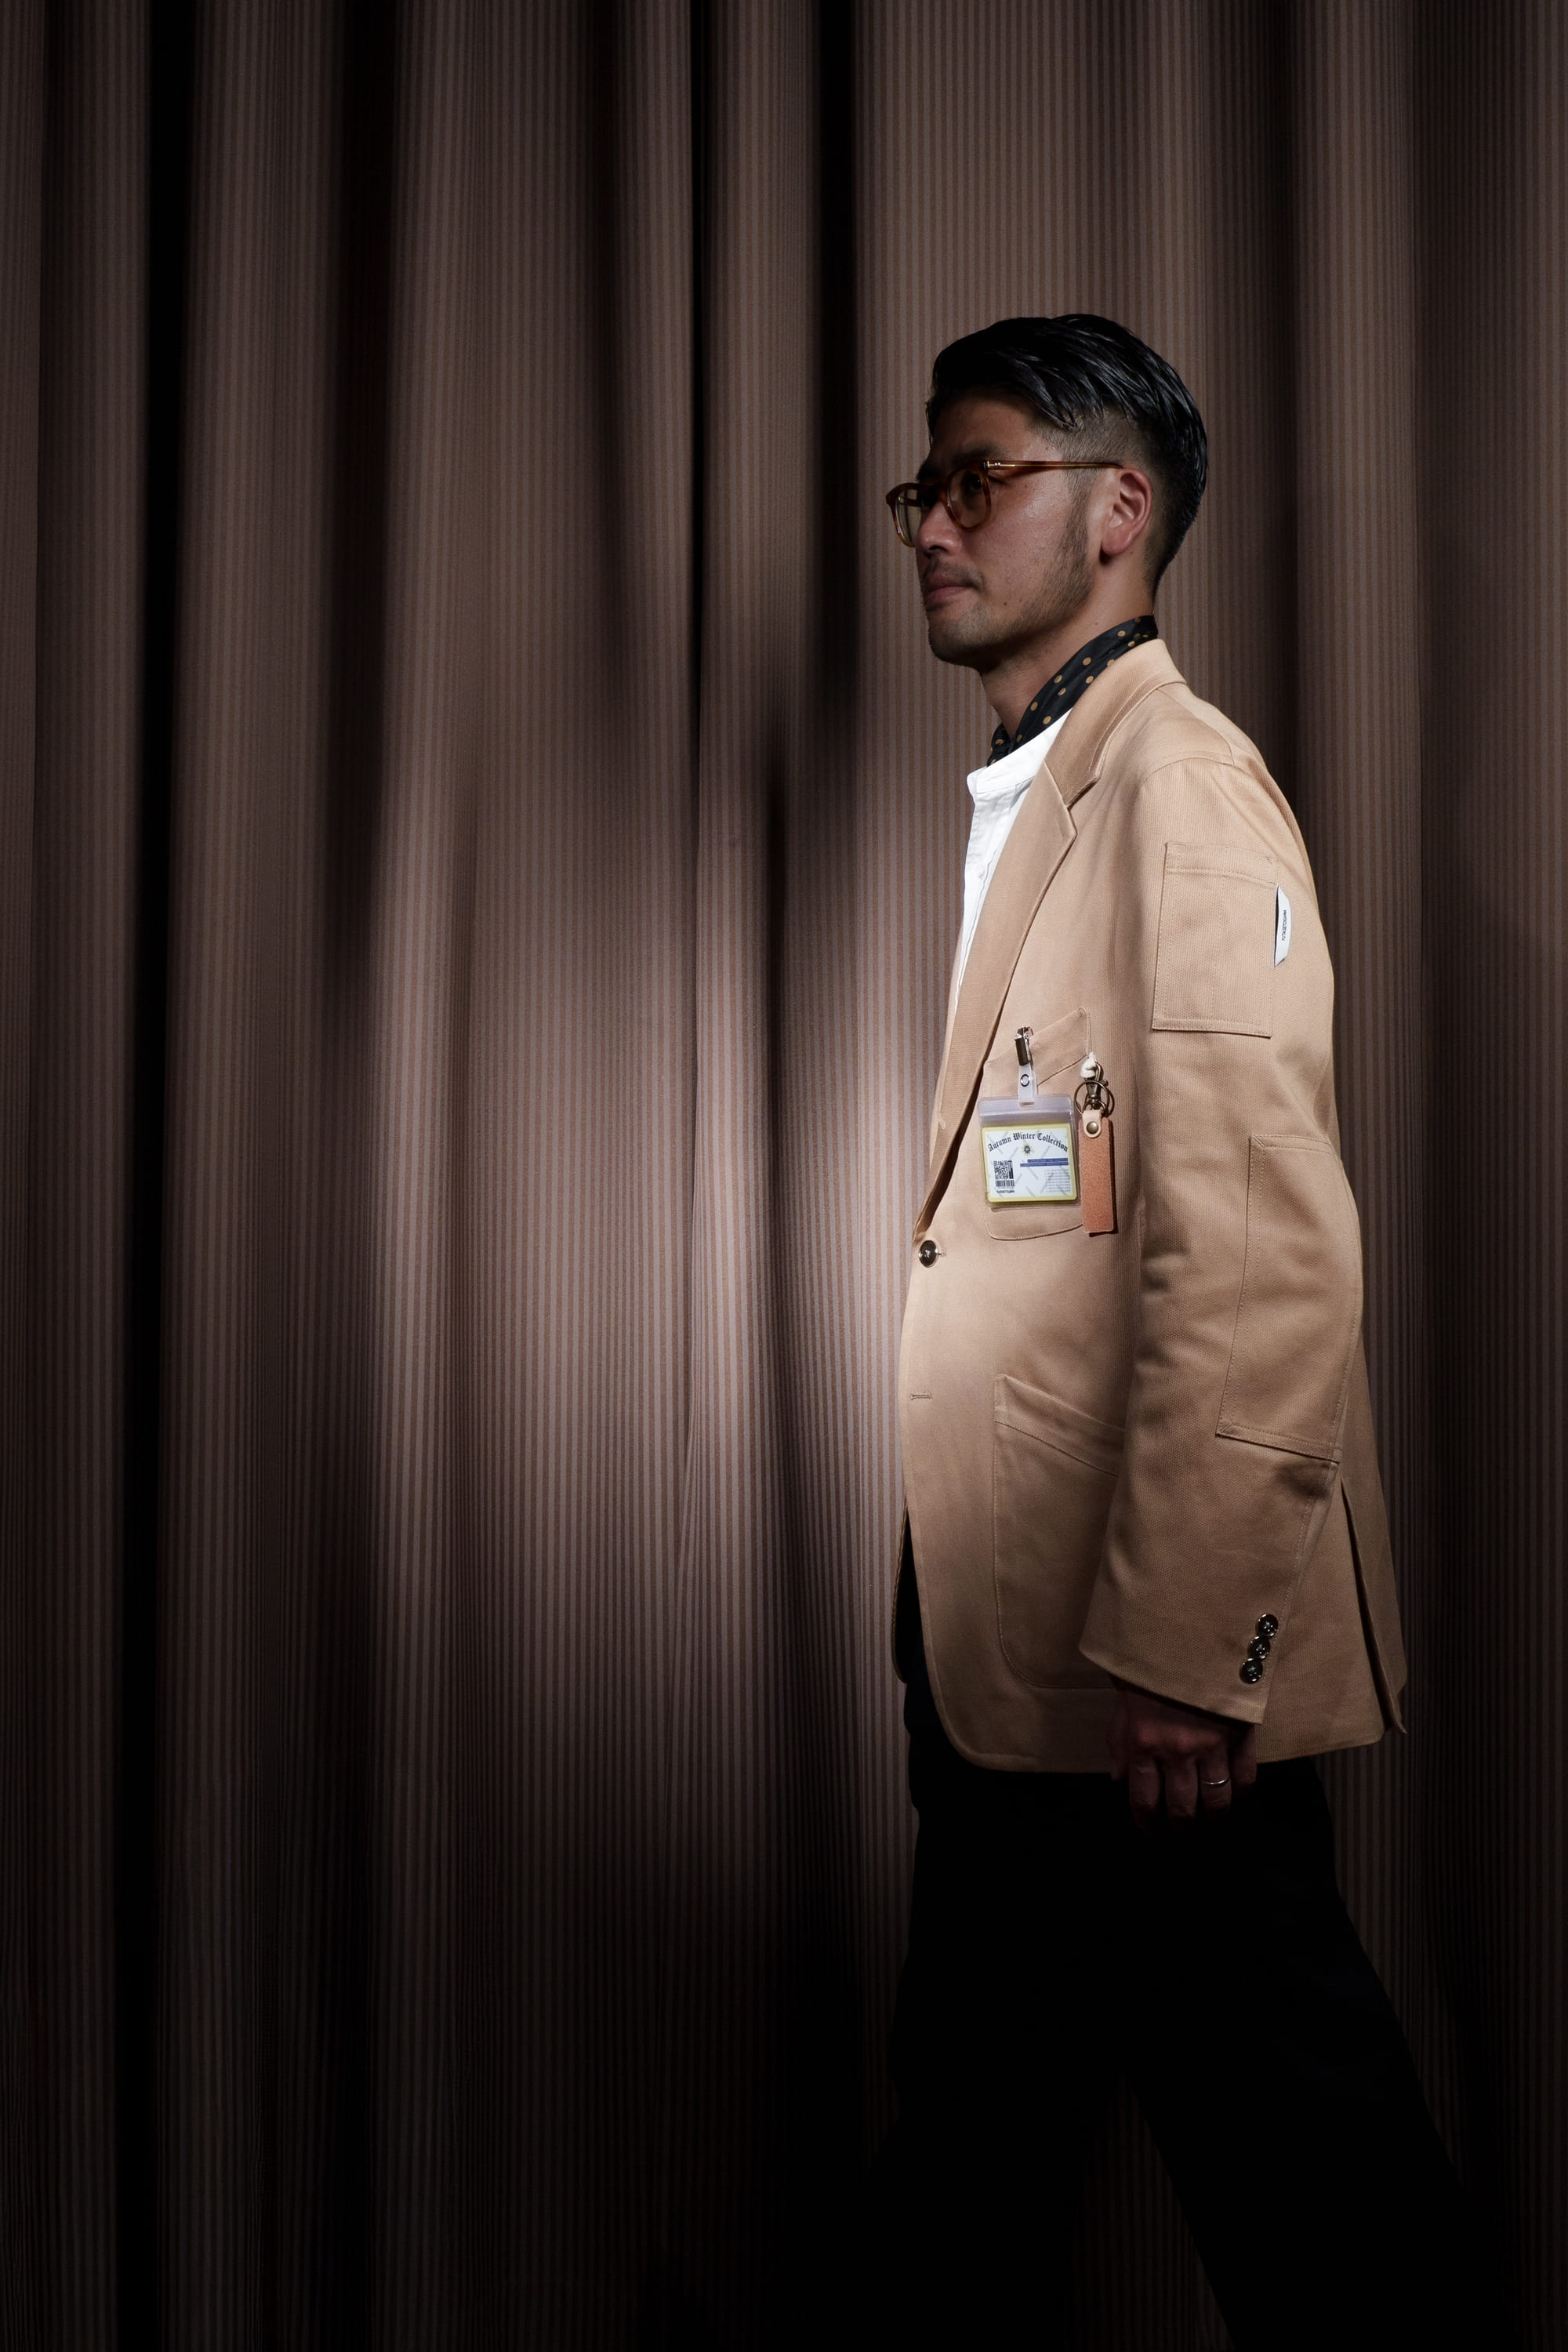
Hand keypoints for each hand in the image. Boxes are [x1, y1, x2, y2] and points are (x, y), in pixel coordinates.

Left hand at [1108, 1679, 1257, 1829]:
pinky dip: (1241, 1791)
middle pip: (1182, 1809)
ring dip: (1213, 1816)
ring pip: (1217, 1801)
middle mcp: (1176, 1751)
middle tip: (1183, 1830)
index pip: (1143, 1801)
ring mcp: (1212, 1745)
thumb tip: (1118, 1780)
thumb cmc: (1147, 1668)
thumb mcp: (1123, 1705)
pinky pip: (1245, 1777)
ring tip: (1211, 1818)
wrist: (1184, 1631)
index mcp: (1142, 1744)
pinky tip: (1235, 1793)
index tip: (1152, 1833)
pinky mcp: (1240, 1733)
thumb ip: (1119, 1744)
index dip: (1148, 1825)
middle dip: (1181, 1827)